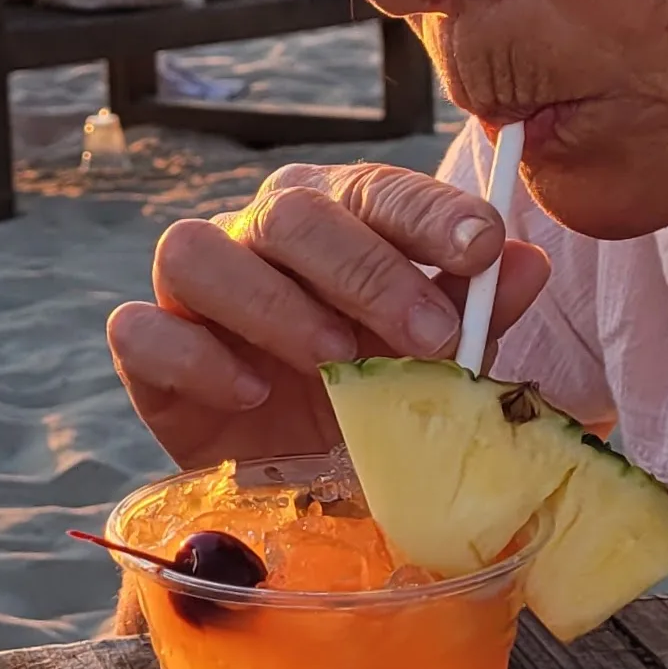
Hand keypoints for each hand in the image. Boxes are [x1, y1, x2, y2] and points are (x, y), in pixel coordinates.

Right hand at [107, 161, 551, 467]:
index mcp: (337, 218)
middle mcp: (259, 238)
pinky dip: (195, 358)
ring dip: (272, 304)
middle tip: (427, 337)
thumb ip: (477, 310)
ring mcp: (196, 293)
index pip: (374, 187)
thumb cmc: (374, 396)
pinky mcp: (149, 353)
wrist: (303, 481)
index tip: (482, 248)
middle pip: (288, 211)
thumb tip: (526, 262)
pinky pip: (141, 329)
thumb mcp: (434, 359)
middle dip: (365, 271)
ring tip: (332, 360)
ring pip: (194, 250)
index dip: (428, 211)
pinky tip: (253, 393)